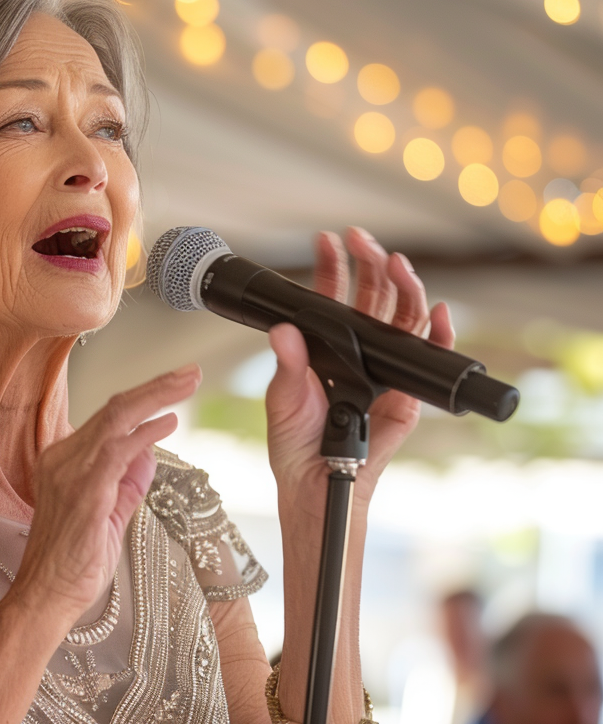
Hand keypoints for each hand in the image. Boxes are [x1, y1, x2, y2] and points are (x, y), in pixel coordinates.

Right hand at [11, 366, 200, 629]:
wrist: (46, 598)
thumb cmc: (72, 565)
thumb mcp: (109, 515)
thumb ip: (128, 482)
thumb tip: (150, 451)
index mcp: (64, 461)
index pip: (108, 419)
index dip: (144, 398)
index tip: (175, 386)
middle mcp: (62, 459)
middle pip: (113, 409)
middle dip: (155, 387)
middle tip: (190, 372)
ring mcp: (69, 472)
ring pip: (116, 418)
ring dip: (155, 397)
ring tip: (187, 383)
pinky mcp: (83, 490)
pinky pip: (116, 450)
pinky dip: (144, 432)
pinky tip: (168, 421)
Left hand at [265, 228, 454, 508]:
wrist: (316, 483)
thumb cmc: (295, 444)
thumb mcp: (283, 400)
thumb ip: (287, 364)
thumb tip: (283, 330)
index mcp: (327, 349)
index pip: (334, 298)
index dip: (334, 268)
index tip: (330, 240)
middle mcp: (359, 355)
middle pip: (375, 299)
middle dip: (372, 264)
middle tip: (363, 241)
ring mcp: (386, 373)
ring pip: (405, 320)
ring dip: (405, 288)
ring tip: (396, 264)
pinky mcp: (407, 397)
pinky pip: (430, 361)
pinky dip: (440, 334)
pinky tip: (438, 311)